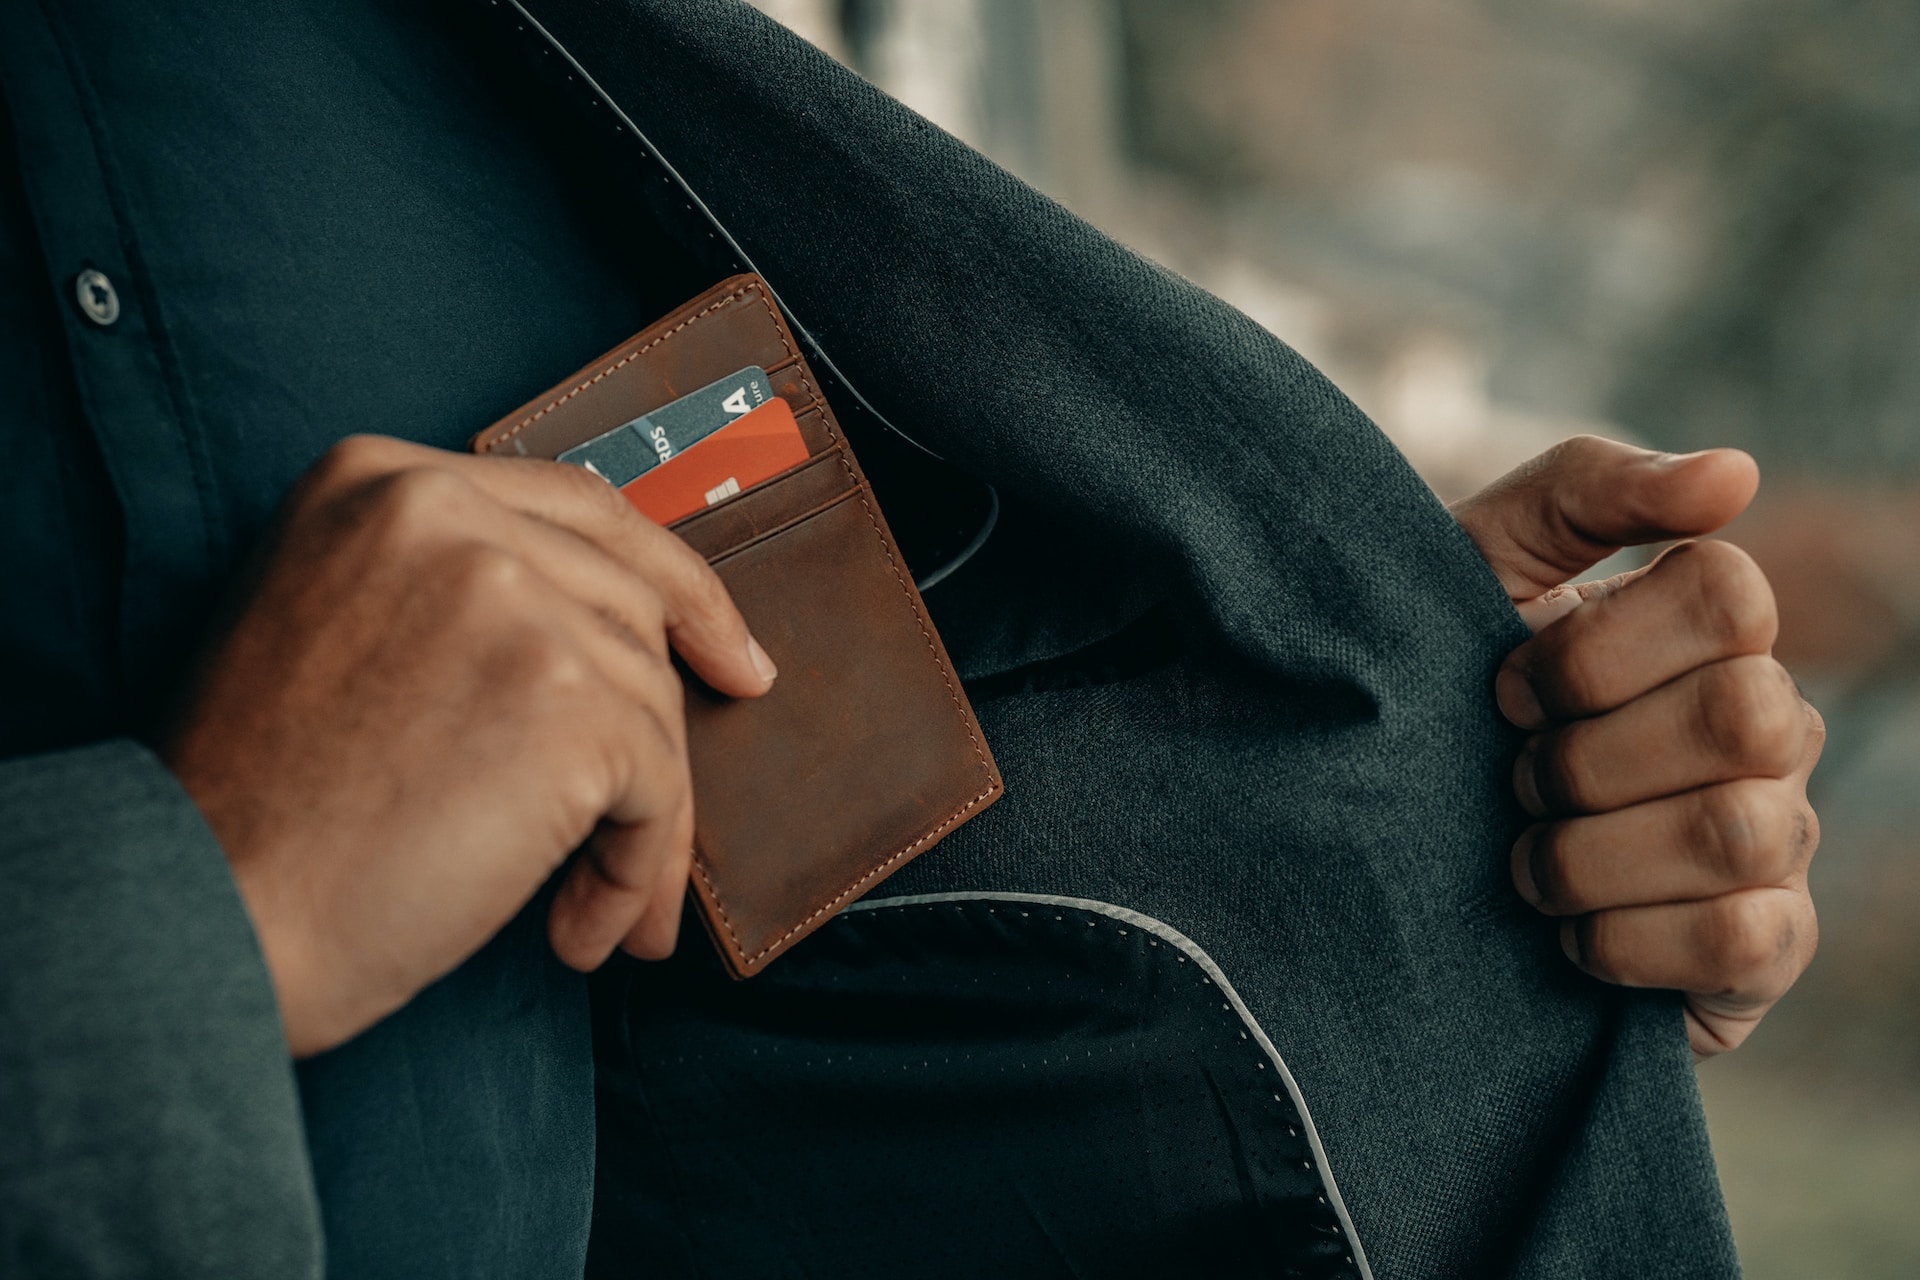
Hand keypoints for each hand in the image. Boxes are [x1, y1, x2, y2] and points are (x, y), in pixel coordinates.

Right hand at [163, 436, 776, 1056]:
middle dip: (658, 727)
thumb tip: (630, 638)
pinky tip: (578, 929)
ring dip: (637, 823)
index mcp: (379, 479)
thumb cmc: (260, 810)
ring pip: (652, 704)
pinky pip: (657, 785)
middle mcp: (444, 510)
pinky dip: (637, 868)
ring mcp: (511, 597)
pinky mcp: (565, 697)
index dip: (673, 586)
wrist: (198, 913)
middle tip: (653, 825)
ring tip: (589, 909)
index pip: (580, 509)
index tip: (728, 653)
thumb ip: (457, 594)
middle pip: (630, 609)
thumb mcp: (334, 630)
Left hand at [1450, 436, 1823, 1057]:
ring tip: (1525, 862)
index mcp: (1707, 630)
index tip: (1503, 686)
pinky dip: (1623, 941)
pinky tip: (1566, 935)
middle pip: (1741, 715)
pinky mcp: (1762, 948)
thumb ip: (1585, 491)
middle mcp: (1768, 726)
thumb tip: (1734, 472)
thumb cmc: (1437, 688)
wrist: (1386, 848)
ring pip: (1733, 831)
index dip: (1594, 652)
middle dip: (1584, 759)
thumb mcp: (1478, 567)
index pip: (1730, 596)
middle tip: (1514, 781)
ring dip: (1587, 855)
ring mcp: (1778, 837)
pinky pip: (1738, 940)